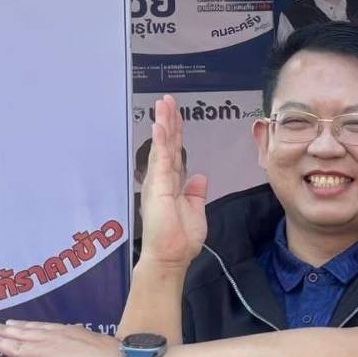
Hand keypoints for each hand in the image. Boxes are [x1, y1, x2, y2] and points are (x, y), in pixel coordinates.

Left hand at [0, 321, 125, 356]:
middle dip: (5, 330)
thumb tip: (84, 340)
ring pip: (17, 346)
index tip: (12, 323)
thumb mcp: (98, 343)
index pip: (41, 328)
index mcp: (68, 332)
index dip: (24, 326)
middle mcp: (54, 338)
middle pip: (24, 333)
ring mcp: (48, 352)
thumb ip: (86, 343)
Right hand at [139, 97, 209, 270]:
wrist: (170, 257)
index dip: (175, 132)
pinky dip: (160, 141)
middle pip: (166, 144)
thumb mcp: (195, 211)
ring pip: (162, 146)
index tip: (175, 114)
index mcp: (172, 184)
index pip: (174, 152)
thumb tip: (199, 178)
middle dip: (167, 121)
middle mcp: (162, 179)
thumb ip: (196, 193)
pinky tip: (159, 124)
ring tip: (163, 103)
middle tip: (167, 100)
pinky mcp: (158, 187)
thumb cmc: (180, 239)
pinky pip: (160, 159)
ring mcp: (158, 182)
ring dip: (163, 123)